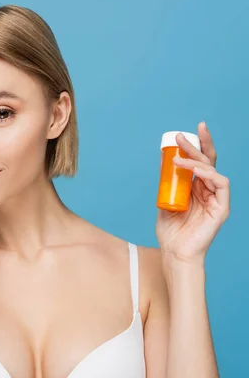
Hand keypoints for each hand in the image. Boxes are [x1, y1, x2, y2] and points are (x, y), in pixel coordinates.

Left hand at [156, 122, 229, 264]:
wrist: (174, 252)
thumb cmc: (170, 231)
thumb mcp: (164, 202)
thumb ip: (167, 186)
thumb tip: (162, 166)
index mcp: (196, 188)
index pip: (199, 162)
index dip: (195, 145)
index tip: (184, 132)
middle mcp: (208, 190)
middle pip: (208, 161)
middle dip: (197, 144)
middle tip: (180, 135)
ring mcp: (216, 199)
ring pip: (212, 170)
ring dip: (195, 161)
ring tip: (178, 160)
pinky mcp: (221, 208)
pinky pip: (221, 185)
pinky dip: (210, 175)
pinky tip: (197, 171)